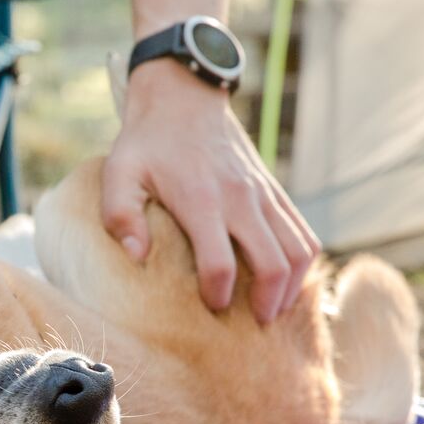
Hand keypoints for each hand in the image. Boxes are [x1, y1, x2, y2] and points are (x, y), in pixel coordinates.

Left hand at [101, 59, 319, 322]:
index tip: (210, 307)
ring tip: (275, 310)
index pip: (221, 262)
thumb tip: (137, 257)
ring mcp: (264, 193)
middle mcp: (241, 198)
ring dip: (293, 287)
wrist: (184, 97)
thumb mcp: (119, 172)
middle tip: (254, 325)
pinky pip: (304, 232)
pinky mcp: (275, 190)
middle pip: (273, 263)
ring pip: (300, 249)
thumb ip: (120, 215)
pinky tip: (288, 283)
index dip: (218, 294)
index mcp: (202, 199)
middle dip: (267, 302)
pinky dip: (304, 262)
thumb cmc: (146, 142)